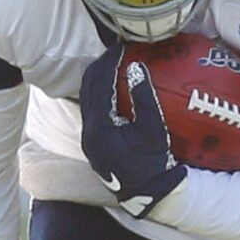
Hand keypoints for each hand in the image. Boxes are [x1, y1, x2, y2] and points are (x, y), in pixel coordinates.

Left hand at [79, 48, 188, 214]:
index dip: (109, 62)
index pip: (98, 83)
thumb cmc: (153, 162)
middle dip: (99, 67)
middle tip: (116, 51)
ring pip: (86, 98)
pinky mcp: (93, 142)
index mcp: (100, 126)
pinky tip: (114, 88)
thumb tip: (137, 68)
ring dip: (98, 80)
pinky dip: (100, 93)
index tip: (121, 47)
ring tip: (114, 65)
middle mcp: (88, 130)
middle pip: (86, 87)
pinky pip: (92, 109)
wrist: (147, 193)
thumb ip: (144, 98)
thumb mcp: (153, 130)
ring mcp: (88, 137)